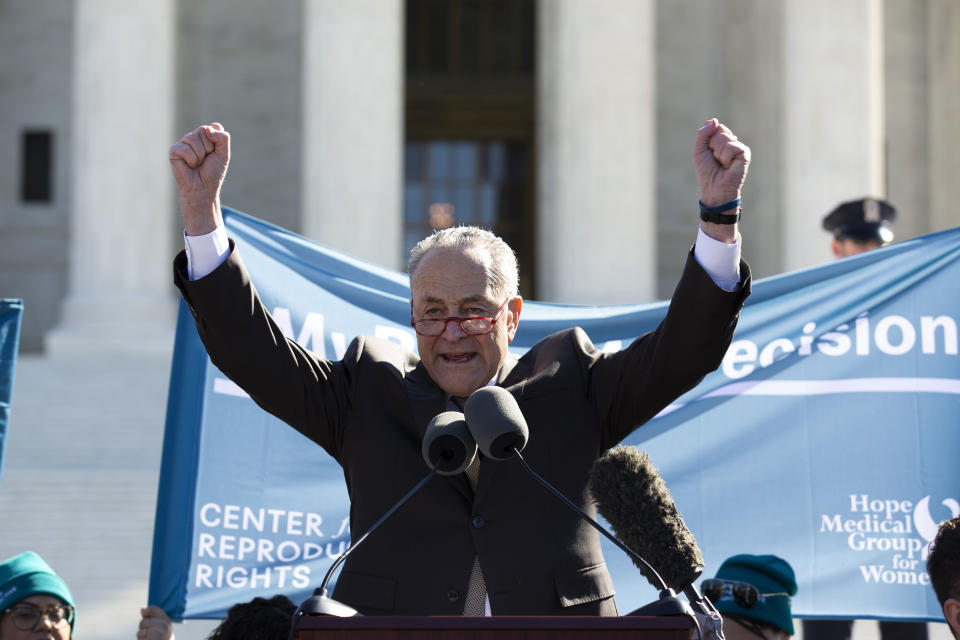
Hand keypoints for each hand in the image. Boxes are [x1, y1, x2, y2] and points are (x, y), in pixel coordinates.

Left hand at [137, 605, 173, 639]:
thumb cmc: (162, 638)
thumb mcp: (161, 626)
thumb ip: (152, 617)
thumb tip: (141, 608)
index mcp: (166, 620)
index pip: (153, 609)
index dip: (146, 612)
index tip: (146, 617)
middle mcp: (163, 625)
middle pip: (143, 622)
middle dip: (143, 629)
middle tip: (151, 635)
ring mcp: (157, 633)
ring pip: (140, 632)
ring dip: (142, 637)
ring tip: (150, 639)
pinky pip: (140, 638)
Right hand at [169, 123, 230, 235]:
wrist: (203, 189)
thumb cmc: (213, 173)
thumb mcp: (224, 154)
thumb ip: (223, 138)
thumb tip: (208, 128)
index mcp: (205, 137)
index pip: (213, 127)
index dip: (217, 142)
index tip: (215, 154)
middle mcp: (193, 138)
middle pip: (203, 130)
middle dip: (208, 148)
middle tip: (205, 160)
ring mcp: (183, 144)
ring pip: (193, 138)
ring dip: (200, 155)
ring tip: (197, 164)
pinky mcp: (174, 151)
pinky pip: (185, 148)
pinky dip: (191, 160)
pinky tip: (189, 166)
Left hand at [694, 118, 749, 242]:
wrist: (714, 188)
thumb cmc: (707, 172)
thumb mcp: (700, 150)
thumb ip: (703, 134)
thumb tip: (714, 120)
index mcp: (721, 140)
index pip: (715, 127)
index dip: (708, 139)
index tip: (709, 152)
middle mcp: (731, 142)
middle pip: (720, 130)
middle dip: (713, 145)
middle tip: (715, 159)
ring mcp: (738, 147)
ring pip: (726, 138)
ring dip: (719, 153)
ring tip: (722, 164)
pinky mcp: (745, 154)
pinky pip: (732, 146)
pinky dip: (725, 157)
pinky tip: (728, 166)